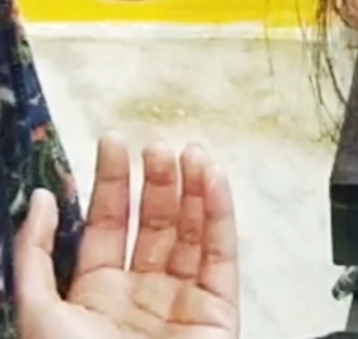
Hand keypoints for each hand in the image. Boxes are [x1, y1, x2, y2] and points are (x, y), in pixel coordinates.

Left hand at [15, 137, 237, 338]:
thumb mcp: (38, 317)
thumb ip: (35, 257)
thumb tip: (42, 202)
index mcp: (95, 300)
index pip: (109, 226)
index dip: (112, 183)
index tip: (114, 142)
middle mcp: (140, 295)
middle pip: (154, 223)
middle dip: (156, 180)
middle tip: (157, 145)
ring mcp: (182, 301)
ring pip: (192, 230)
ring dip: (192, 187)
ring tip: (189, 151)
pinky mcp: (219, 308)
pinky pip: (222, 251)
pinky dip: (220, 211)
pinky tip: (212, 179)